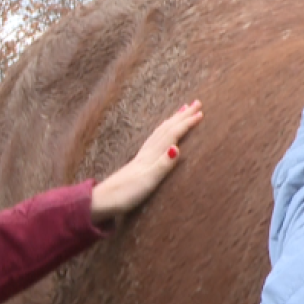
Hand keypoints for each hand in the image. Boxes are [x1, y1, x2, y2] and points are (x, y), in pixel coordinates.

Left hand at [90, 101, 203, 223]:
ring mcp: (143, 156)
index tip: (201, 113)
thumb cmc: (125, 194)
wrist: (102, 201)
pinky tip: (164, 131)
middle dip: (182, 115)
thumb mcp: (148, 182)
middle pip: (167, 128)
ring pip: (161, 131)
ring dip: (173, 120)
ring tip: (183, 110)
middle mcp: (148, 152)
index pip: (172, 135)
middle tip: (196, 103)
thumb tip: (177, 148)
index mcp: (152, 156)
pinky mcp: (139, 162)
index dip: (186, 124)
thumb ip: (163, 165)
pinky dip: (163, 130)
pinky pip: (155, 139)